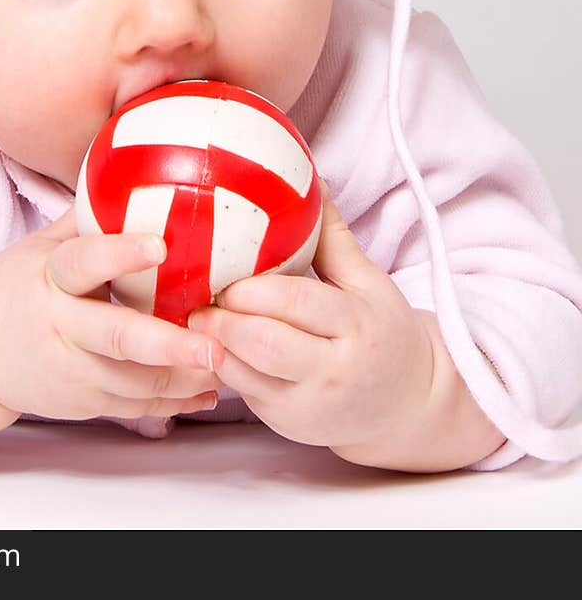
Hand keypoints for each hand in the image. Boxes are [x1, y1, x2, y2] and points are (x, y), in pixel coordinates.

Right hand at [0, 207, 223, 422]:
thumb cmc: (14, 286)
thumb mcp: (40, 246)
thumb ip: (88, 220)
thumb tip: (137, 171)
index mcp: (49, 279)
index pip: (84, 263)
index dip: (120, 254)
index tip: (160, 245)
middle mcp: (60, 327)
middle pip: (116, 339)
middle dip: (167, 345)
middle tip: (213, 346)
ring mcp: (71, 371)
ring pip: (132, 382)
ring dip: (182, 379)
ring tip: (228, 365)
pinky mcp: (81, 401)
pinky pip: (131, 407)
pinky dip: (172, 403)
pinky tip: (207, 390)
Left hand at [187, 181, 434, 457]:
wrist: (408, 404)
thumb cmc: (383, 332)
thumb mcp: (369, 280)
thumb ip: (332, 235)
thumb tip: (309, 178)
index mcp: (356, 324)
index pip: (296, 302)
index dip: (252, 288)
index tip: (222, 267)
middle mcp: (333, 369)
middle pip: (265, 343)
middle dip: (224, 317)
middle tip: (197, 292)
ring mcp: (308, 404)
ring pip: (245, 375)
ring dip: (212, 343)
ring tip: (192, 315)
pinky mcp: (288, 423)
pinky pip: (243, 393)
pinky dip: (220, 365)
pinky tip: (205, 342)